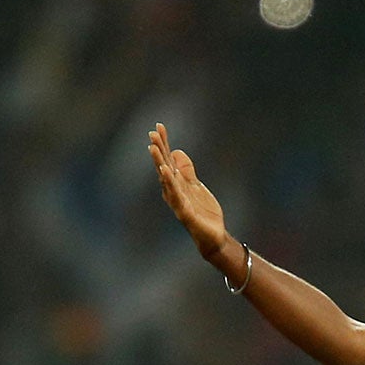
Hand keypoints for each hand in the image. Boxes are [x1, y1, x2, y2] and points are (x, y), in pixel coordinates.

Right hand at [148, 122, 235, 264]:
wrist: (213, 237)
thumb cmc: (202, 213)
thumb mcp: (195, 186)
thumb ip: (186, 171)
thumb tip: (176, 152)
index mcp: (177, 185)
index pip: (167, 161)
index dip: (163, 144)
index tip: (158, 127)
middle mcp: (174, 192)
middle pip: (164, 167)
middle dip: (158, 150)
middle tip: (152, 133)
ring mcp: (179, 203)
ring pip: (167, 180)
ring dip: (159, 163)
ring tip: (153, 148)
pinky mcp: (186, 214)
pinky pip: (177, 197)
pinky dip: (170, 184)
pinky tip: (165, 172)